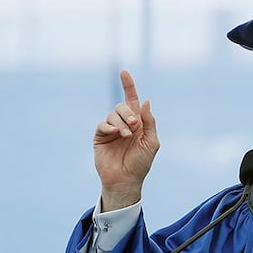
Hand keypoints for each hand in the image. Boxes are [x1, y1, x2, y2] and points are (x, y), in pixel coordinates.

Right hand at [94, 70, 159, 211]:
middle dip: (128, 112)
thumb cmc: (141, 163)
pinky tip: (115, 133)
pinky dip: (109, 126)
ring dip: (121, 123)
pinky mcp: (100, 137)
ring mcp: (111, 130)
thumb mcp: (151, 142)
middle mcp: (124, 123)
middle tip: (134, 125)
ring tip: (126, 136)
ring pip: (112, 114)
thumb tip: (145, 101)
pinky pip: (102, 124)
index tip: (124, 72)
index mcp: (138, 123)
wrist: (126, 180)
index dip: (128, 86)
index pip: (132, 100)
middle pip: (122, 106)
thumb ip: (149, 122)